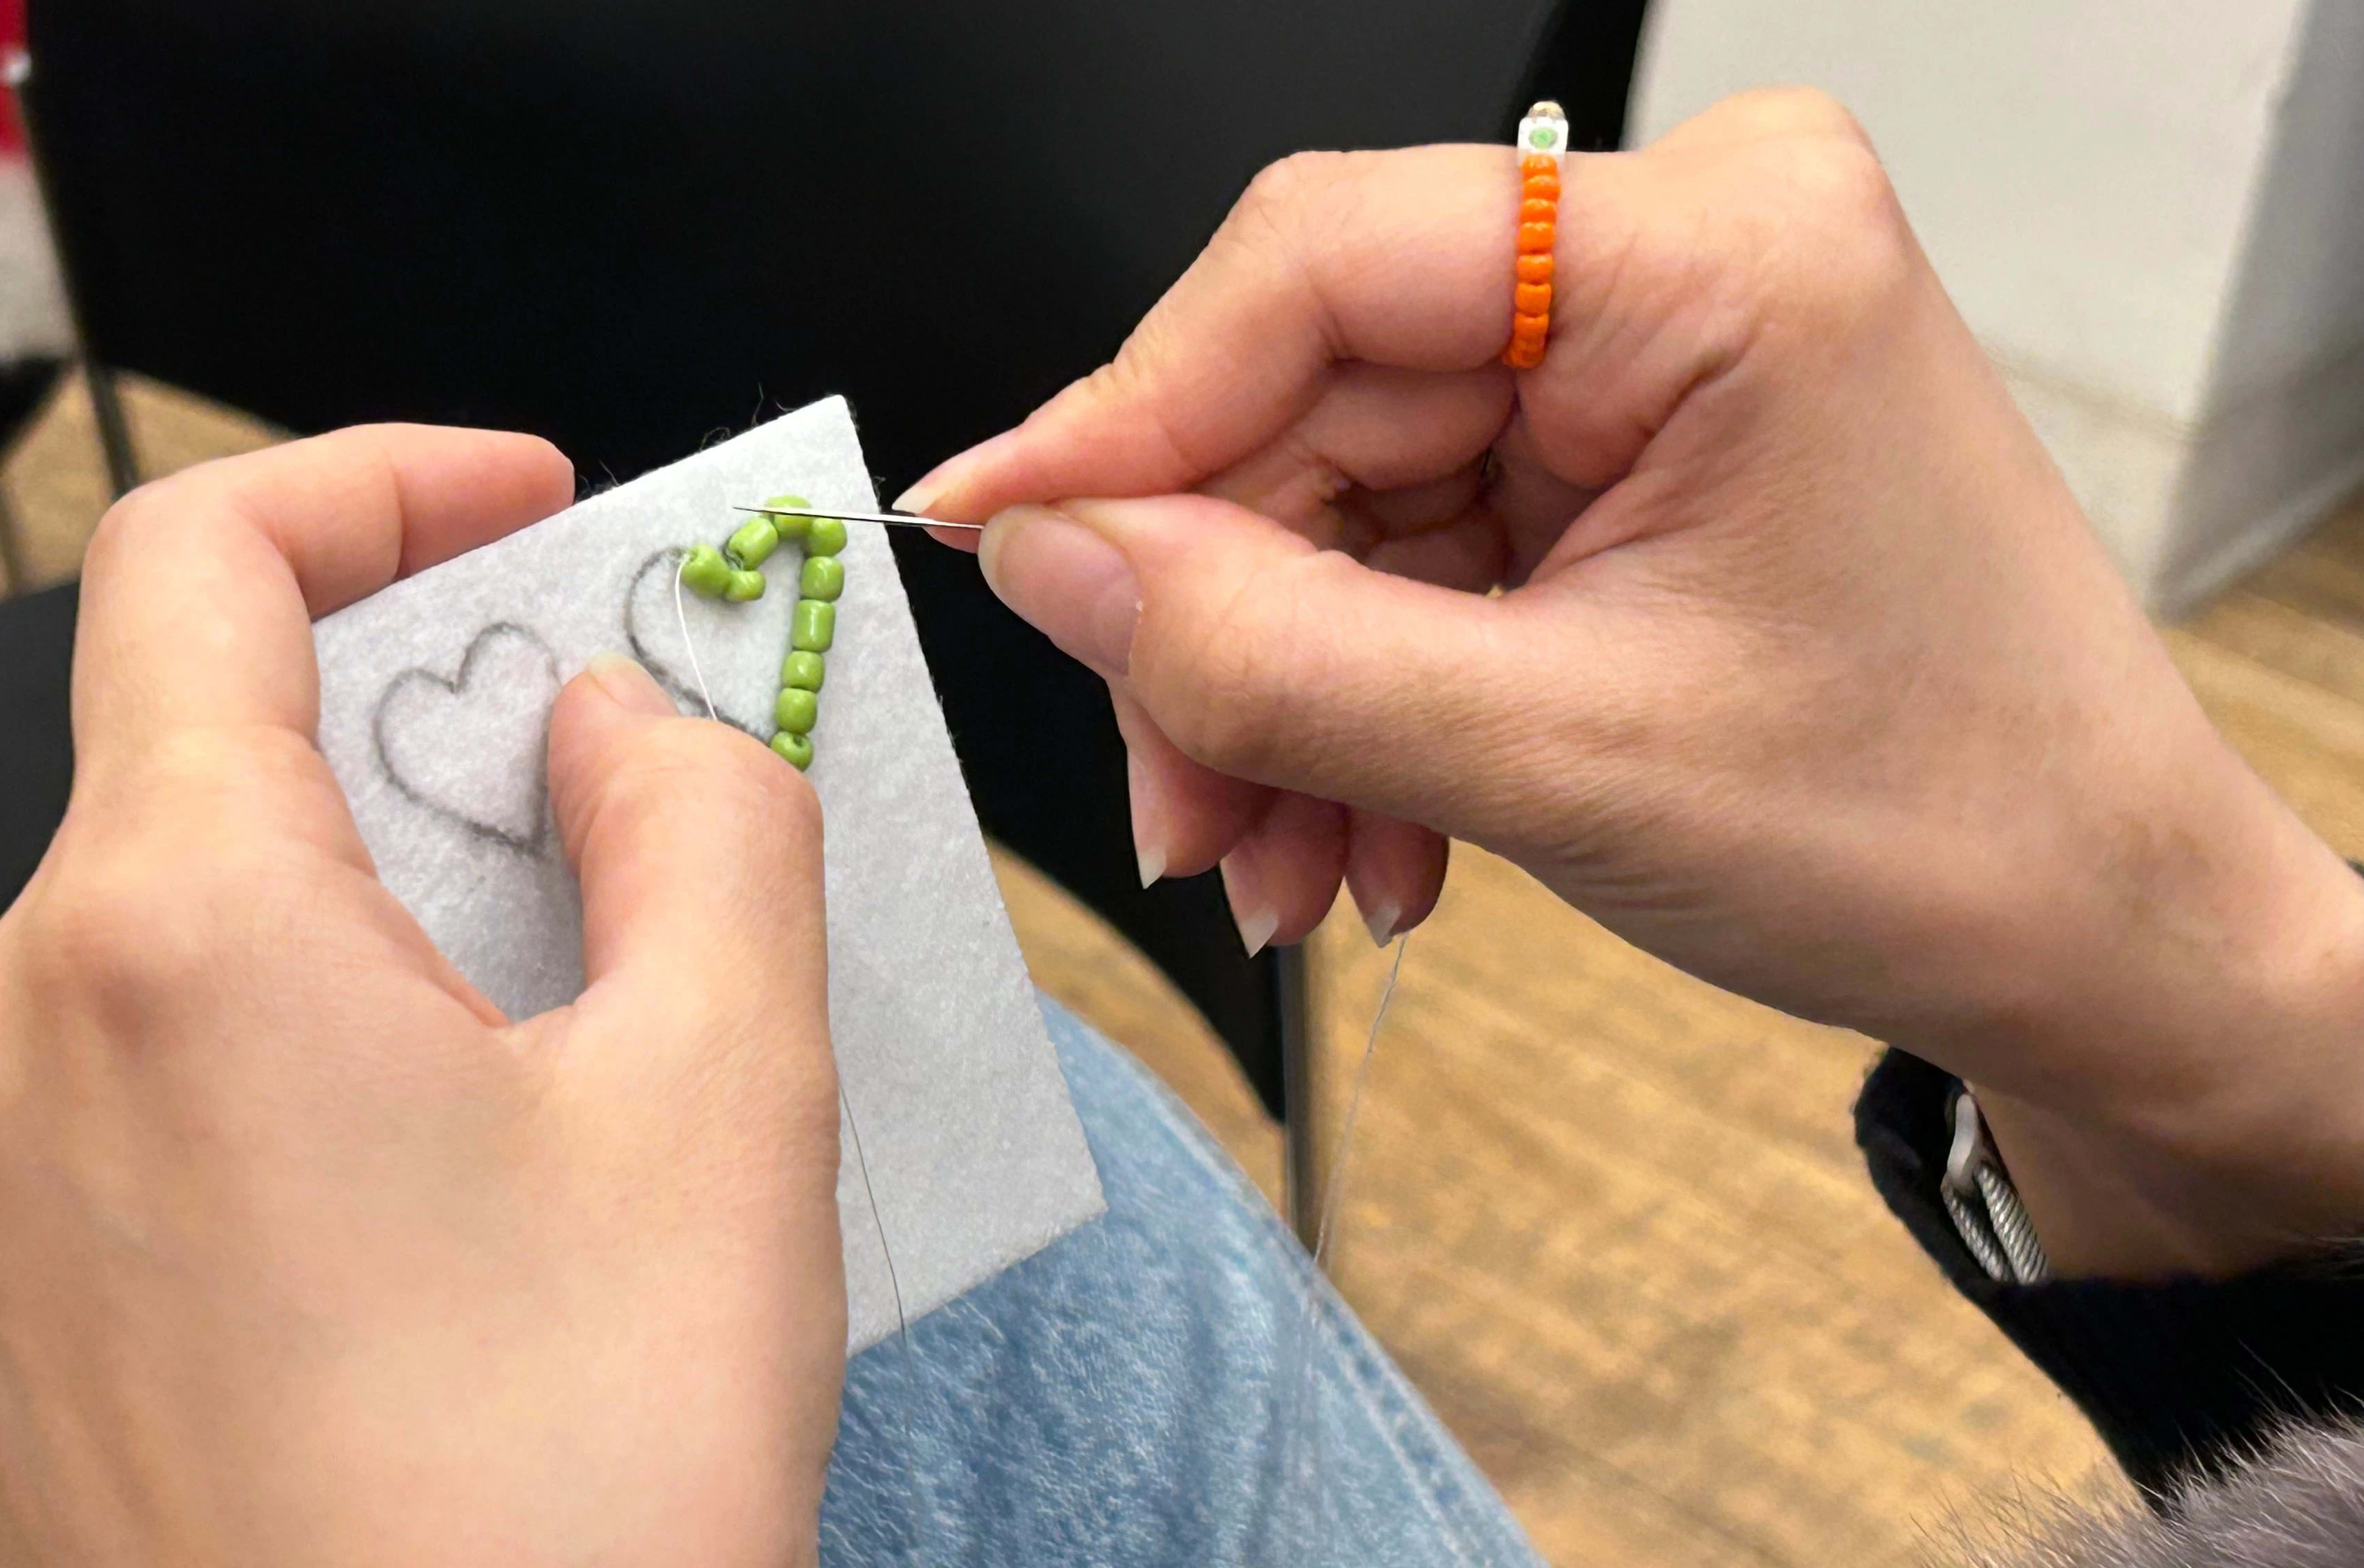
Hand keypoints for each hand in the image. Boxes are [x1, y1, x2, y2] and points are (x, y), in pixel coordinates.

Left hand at [0, 427, 845, 1566]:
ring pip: (163, 972)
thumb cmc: (581, 1489)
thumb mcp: (731, 1094)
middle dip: (412, 767)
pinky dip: (268, 1110)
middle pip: (197, 781)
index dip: (379, 488)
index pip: (203, 564)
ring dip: (350, 958)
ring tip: (539, 1083)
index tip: (522, 517)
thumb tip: (615, 717)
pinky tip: (418, 1239)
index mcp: (163, 936)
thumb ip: (699, 816)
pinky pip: (118, 1141)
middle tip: (604, 834)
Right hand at [904, 90, 2363, 1276]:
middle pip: (1312, 398)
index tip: (990, 531)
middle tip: (1182, 810)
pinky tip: (1362, 831)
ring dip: (1281, 694)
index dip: (1128, 409)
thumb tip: (1043, 560)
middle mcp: (1681, 261)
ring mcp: (1648, 353)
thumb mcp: (1561, 756)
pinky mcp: (1623, 446)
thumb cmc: (1943, 829)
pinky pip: (1407, 548)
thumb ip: (1268, 654)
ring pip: (1338, 494)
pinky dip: (1357, 699)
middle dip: (1221, 627)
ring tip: (1286, 865)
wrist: (2094, 934)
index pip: (1323, 263)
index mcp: (1718, 257)